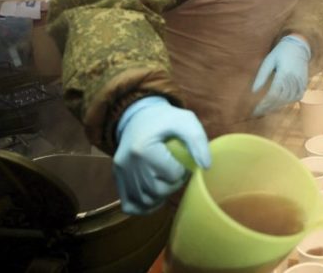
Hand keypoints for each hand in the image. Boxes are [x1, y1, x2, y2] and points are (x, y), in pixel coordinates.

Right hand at [113, 96, 210, 214]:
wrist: (138, 116)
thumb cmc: (164, 119)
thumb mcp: (185, 121)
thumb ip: (198, 141)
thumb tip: (206, 167)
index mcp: (142, 149)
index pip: (172, 174)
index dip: (183, 170)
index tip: (182, 160)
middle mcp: (127, 164)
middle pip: (158, 191)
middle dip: (173, 184)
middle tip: (177, 172)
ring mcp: (120, 173)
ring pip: (145, 201)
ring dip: (161, 195)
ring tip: (166, 180)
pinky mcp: (117, 179)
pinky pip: (130, 205)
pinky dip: (144, 206)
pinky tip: (155, 195)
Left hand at [252, 35, 310, 115]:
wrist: (298, 46)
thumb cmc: (280, 52)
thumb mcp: (268, 61)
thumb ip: (261, 76)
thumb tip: (253, 91)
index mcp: (284, 73)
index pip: (274, 93)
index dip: (264, 103)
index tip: (255, 109)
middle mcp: (294, 79)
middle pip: (280, 99)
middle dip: (268, 107)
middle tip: (257, 112)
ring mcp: (301, 82)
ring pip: (288, 99)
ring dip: (277, 106)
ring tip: (266, 109)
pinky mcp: (304, 83)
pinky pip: (296, 97)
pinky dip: (287, 102)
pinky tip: (279, 104)